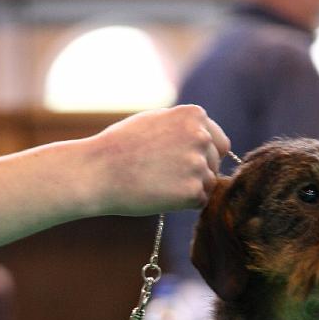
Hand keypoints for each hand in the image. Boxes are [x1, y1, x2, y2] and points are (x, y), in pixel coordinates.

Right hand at [85, 104, 230, 215]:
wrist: (99, 171)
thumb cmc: (122, 146)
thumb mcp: (156, 121)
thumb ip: (184, 128)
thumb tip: (208, 138)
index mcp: (194, 115)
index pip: (219, 143)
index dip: (202, 155)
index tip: (180, 161)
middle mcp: (201, 137)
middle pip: (214, 164)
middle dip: (196, 172)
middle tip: (164, 175)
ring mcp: (198, 164)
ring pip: (208, 184)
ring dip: (190, 188)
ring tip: (159, 183)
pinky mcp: (193, 191)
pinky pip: (200, 201)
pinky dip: (183, 203)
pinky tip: (160, 194)